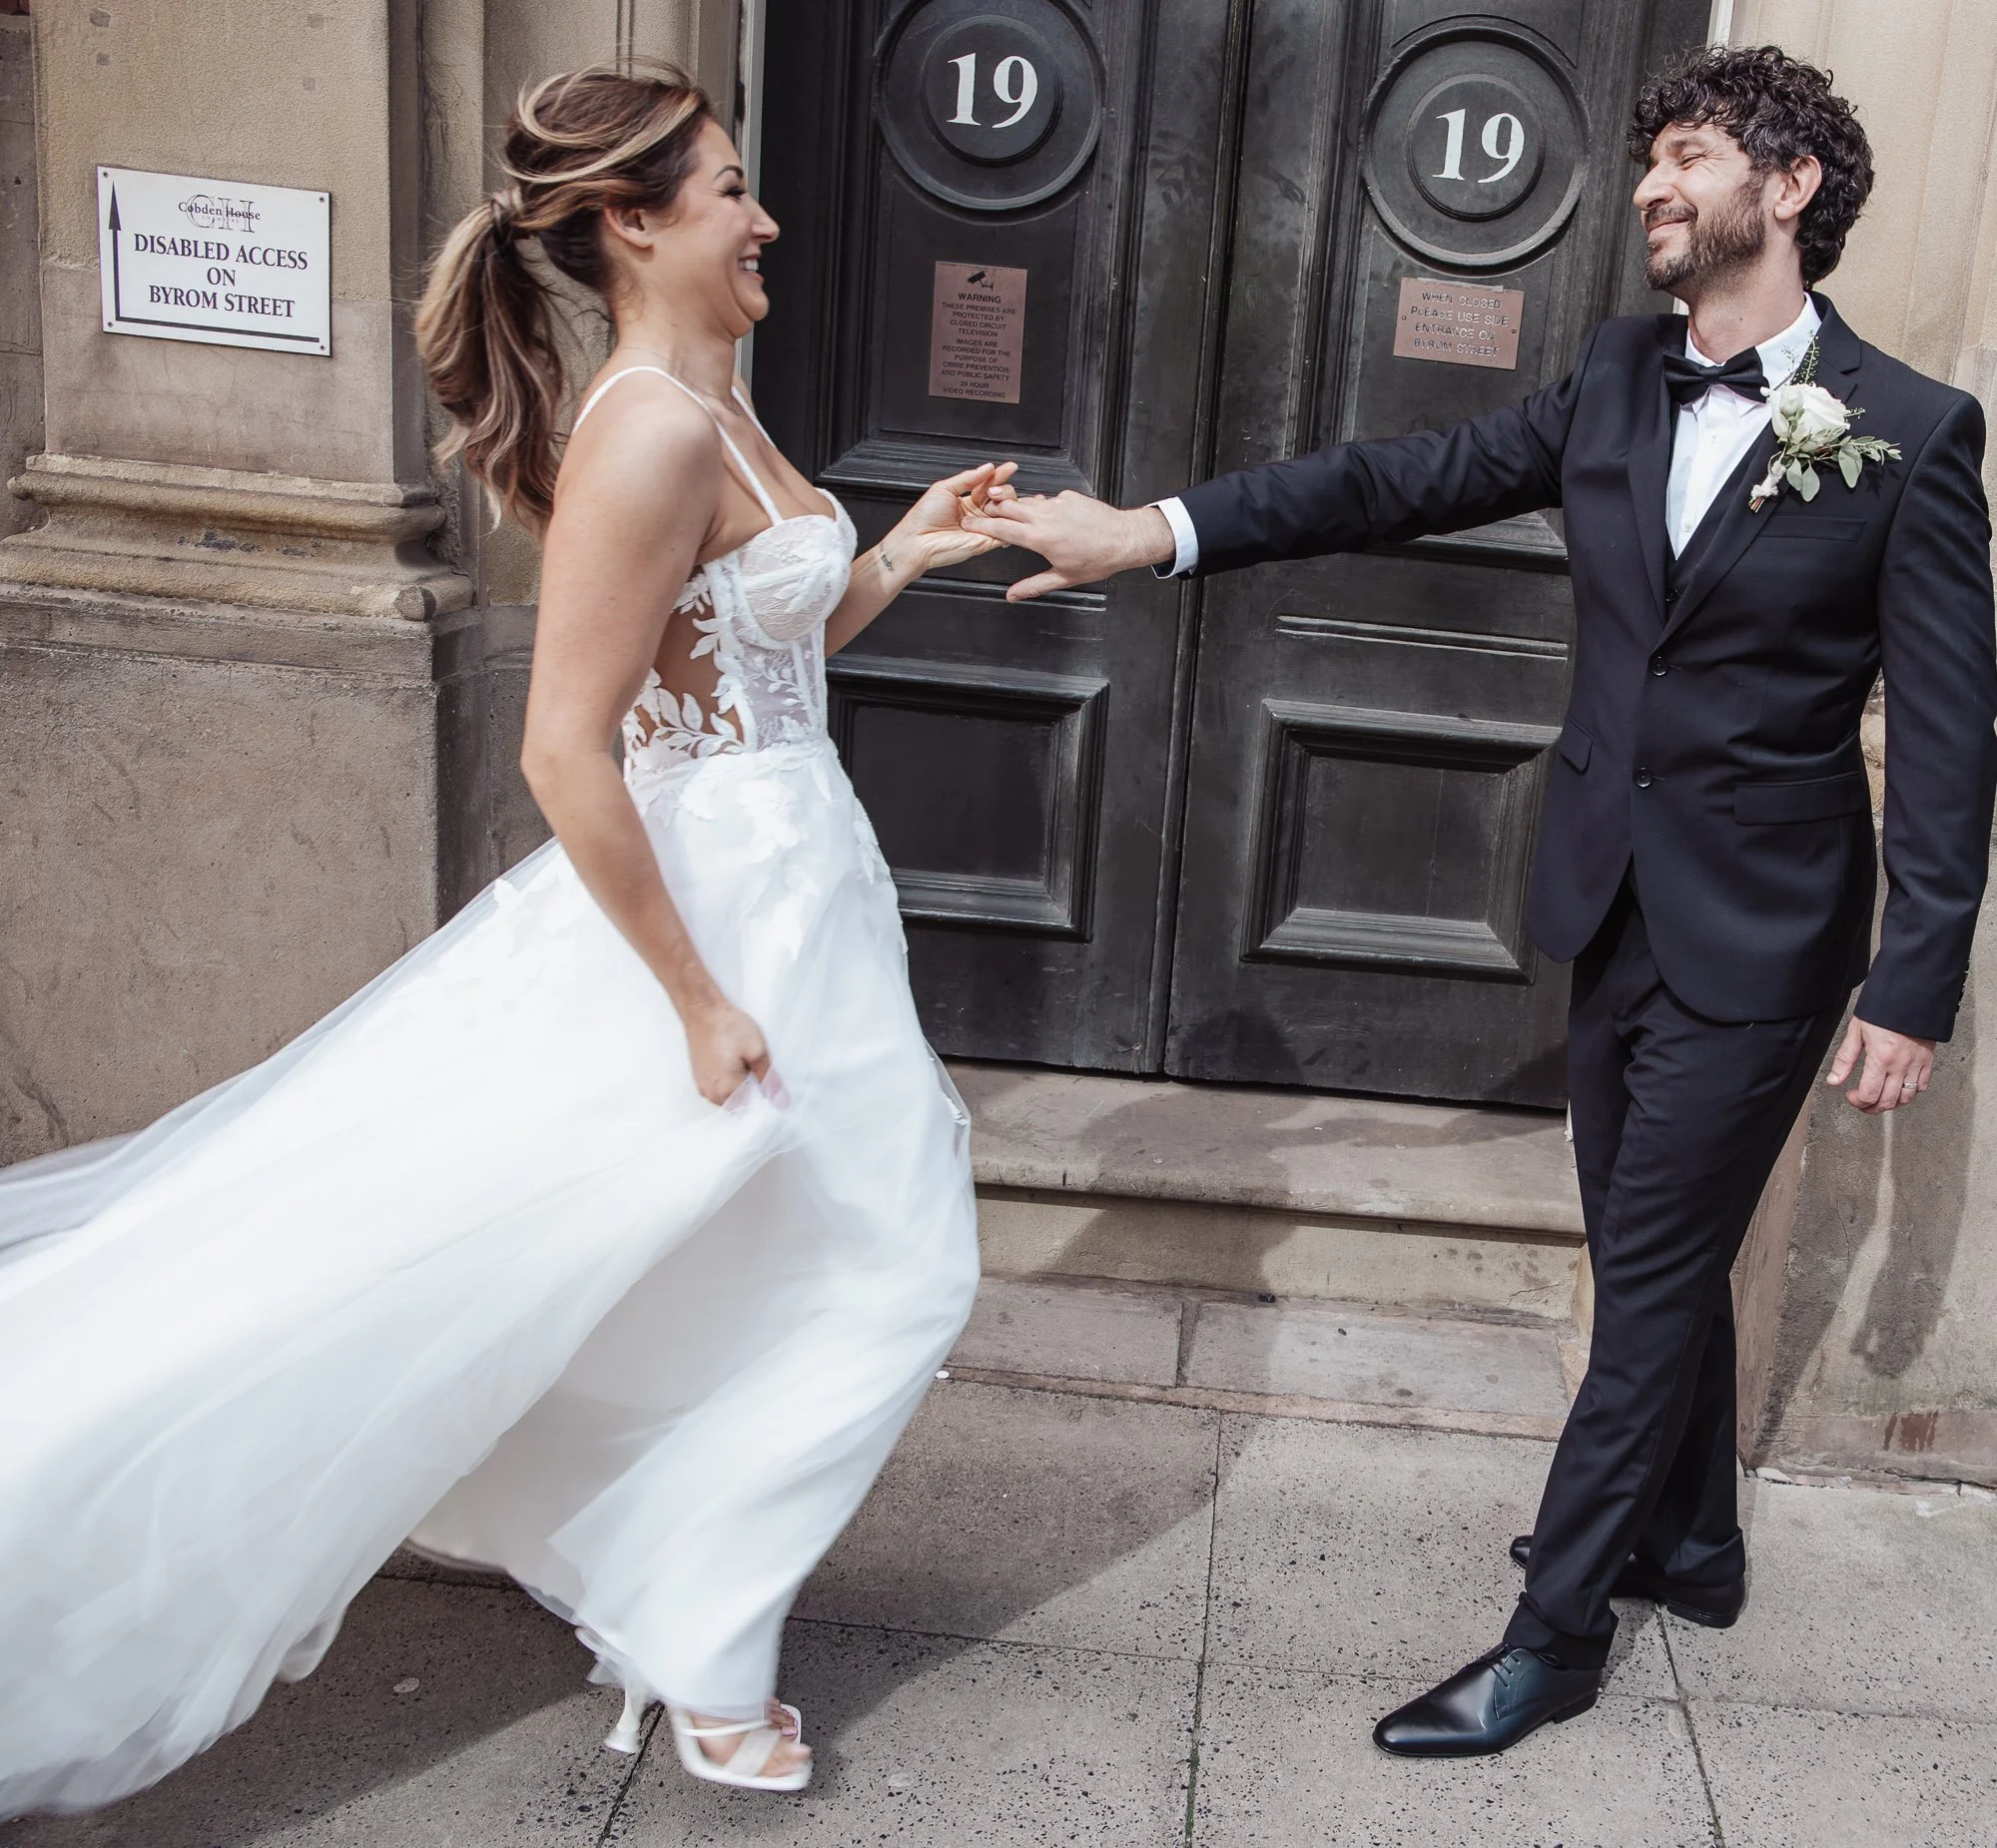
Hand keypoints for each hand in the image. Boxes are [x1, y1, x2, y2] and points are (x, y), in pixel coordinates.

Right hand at [684, 998, 777, 1108]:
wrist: (702, 1010)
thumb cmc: (729, 1028)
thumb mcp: (758, 1051)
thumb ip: (769, 1080)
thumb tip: (781, 1103)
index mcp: (727, 1091)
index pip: (750, 1113)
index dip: (763, 1104)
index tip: (771, 1089)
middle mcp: (711, 1094)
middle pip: (738, 1107)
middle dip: (752, 1096)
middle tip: (760, 1073)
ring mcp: (703, 1086)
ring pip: (728, 1099)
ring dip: (740, 1089)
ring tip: (747, 1066)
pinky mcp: (699, 1077)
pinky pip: (718, 1089)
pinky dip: (729, 1082)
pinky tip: (735, 1065)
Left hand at [890, 462, 1019, 572]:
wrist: (918, 541)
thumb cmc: (924, 518)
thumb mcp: (944, 488)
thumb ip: (967, 478)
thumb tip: (987, 467)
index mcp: (967, 501)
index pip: (989, 485)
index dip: (999, 475)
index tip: (1010, 467)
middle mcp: (977, 514)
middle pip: (1001, 497)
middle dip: (1003, 488)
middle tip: (994, 489)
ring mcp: (983, 527)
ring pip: (1007, 512)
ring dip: (1006, 502)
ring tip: (995, 499)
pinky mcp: (988, 540)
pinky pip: (1005, 530)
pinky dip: (1008, 520)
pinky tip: (1004, 512)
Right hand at [959, 491, 1175, 599]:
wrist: (1124, 539)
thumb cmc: (1098, 559)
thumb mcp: (1063, 578)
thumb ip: (1034, 585)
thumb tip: (1013, 595)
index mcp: (1041, 538)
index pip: (1001, 529)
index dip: (981, 526)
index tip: (968, 525)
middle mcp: (1046, 516)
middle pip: (1008, 507)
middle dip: (992, 509)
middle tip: (983, 514)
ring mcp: (1057, 503)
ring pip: (1027, 501)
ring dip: (1015, 506)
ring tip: (1009, 513)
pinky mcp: (1068, 496)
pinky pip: (1047, 499)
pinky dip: (1040, 506)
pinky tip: (1043, 514)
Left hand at [1826, 1015, 1934, 1113]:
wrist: (1911, 995)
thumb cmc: (1883, 1009)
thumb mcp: (1856, 1031)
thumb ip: (1845, 1059)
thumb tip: (1834, 1080)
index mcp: (1881, 1058)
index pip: (1870, 1094)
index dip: (1858, 1101)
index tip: (1851, 1096)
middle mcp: (1900, 1065)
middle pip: (1888, 1101)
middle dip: (1872, 1108)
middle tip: (1862, 1103)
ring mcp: (1916, 1064)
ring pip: (1907, 1098)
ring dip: (1891, 1103)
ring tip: (1879, 1098)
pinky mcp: (1927, 1060)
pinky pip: (1922, 1085)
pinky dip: (1911, 1092)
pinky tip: (1900, 1087)